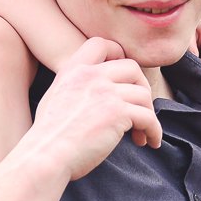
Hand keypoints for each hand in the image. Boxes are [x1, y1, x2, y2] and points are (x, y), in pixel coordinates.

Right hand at [21, 37, 160, 178]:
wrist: (46, 156)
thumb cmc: (48, 136)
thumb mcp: (55, 98)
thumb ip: (76, 87)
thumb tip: (98, 94)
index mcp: (73, 70)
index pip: (101, 44)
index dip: (118, 55)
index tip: (123, 77)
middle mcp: (90, 76)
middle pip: (132, 68)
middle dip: (142, 87)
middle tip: (140, 109)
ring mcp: (105, 92)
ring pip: (143, 94)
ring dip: (148, 114)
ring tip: (142, 133)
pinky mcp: (117, 113)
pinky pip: (148, 117)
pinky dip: (153, 131)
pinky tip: (149, 141)